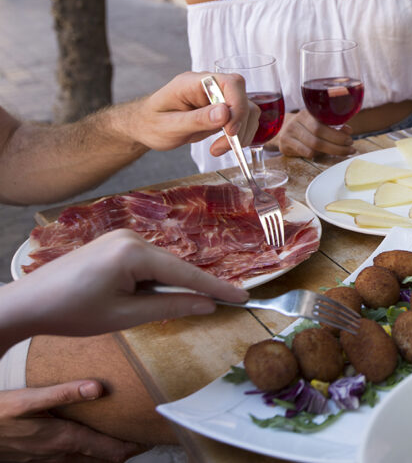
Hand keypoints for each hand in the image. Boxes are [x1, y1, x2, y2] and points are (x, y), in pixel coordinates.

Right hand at [0, 381, 140, 461]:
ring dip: (106, 453)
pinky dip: (87, 455)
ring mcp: (49, 462)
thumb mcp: (28, 399)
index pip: (112, 451)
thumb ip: (64, 392)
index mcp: (65, 439)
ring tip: (122, 438)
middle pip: (104, 460)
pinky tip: (89, 442)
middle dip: (125, 450)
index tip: (152, 435)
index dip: (135, 446)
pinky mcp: (38, 462)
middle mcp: (60, 456)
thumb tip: (98, 387)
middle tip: (142, 435)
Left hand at [3, 229, 248, 341]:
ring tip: (162, 309)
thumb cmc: (72, 312)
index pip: (186, 272)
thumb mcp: (126, 316)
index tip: (243, 297)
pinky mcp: (113, 243)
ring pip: (161, 265)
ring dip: (168, 286)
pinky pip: (146, 262)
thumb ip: (171, 307)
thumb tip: (208, 305)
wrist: (27, 303)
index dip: (216, 287)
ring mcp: (121, 237)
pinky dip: (154, 280)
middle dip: (192, 288)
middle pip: (176, 266)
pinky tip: (147, 297)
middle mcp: (131, 237)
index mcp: (134, 252)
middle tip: (219, 306)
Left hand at [126, 71, 260, 156]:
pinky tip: (222, 147)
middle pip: (243, 97)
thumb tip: (225, 113)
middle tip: (226, 144)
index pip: (230, 83)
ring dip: (242, 133)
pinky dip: (239, 137)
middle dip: (241, 124)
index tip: (231, 130)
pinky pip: (242, 121)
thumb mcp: (169, 126)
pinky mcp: (223, 112)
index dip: (237, 105)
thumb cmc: (151, 124)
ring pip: (248, 110)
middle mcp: (209, 87)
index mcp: (193, 83)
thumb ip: (197, 119)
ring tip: (220, 149)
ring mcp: (217, 99)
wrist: (145, 127)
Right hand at [274, 110, 354, 157]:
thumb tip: (348, 131)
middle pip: (318, 135)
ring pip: (312, 146)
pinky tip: (325, 155)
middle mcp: (296, 122)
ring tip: (343, 152)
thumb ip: (332, 125)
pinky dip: (317, 155)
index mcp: (306, 114)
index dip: (337, 133)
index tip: (350, 139)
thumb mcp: (316, 122)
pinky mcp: (284, 145)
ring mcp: (289, 133)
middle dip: (337, 144)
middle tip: (350, 148)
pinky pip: (305, 152)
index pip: (322, 124)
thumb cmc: (304, 127)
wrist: (280, 130)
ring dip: (331, 151)